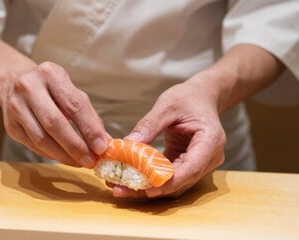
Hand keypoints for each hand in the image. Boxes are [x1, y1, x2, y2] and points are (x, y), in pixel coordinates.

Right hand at [0, 62, 107, 167]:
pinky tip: (65, 158)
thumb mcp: (71, 91)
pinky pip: (33, 146)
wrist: (13, 83)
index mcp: (50, 74)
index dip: (89, 128)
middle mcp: (29, 87)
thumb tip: (103, 141)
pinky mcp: (10, 126)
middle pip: (54, 123)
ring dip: (63, 155)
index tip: (101, 146)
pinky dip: (52, 155)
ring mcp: (16, 107)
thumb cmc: (50, 88)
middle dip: (75, 146)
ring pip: (41, 139)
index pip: (73, 104)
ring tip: (80, 162)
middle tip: (91, 161)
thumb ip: (88, 114)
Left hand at [110, 72, 226, 197]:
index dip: (169, 182)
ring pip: (174, 184)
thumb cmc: (188, 98)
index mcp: (210, 140)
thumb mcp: (167, 105)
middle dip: (151, 189)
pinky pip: (169, 177)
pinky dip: (151, 179)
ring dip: (148, 188)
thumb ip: (149, 124)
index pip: (191, 168)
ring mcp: (200, 164)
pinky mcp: (188, 165)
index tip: (147, 190)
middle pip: (181, 182)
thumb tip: (128, 143)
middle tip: (121, 190)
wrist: (201, 97)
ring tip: (119, 188)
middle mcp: (209, 157)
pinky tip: (129, 179)